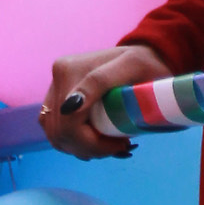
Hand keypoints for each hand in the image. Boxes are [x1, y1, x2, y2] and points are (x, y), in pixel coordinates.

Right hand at [39, 44, 170, 160]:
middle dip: (88, 148)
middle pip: (59, 132)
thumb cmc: (145, 62)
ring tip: (109, 145)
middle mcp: (57, 78)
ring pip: (56, 135)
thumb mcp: (130, 66)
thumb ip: (99, 82)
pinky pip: (58, 131)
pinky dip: (77, 143)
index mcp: (69, 71)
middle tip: (118, 147)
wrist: (147, 56)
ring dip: (82, 148)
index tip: (122, 145)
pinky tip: (97, 141)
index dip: (92, 144)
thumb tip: (69, 108)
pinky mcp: (60, 99)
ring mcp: (56, 89)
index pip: (68, 124)